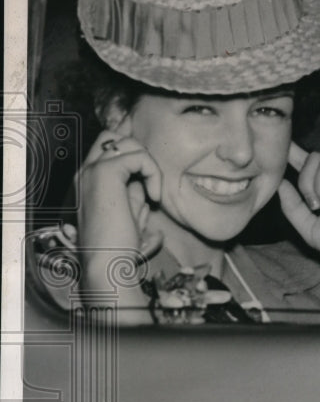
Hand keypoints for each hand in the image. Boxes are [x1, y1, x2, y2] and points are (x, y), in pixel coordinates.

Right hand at [76, 132, 163, 307]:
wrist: (106, 264)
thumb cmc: (119, 247)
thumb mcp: (129, 215)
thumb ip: (134, 194)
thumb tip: (146, 182)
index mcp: (87, 181)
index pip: (108, 150)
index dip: (134, 160)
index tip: (148, 189)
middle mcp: (85, 172)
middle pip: (113, 137)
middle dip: (138, 152)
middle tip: (150, 182)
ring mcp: (92, 171)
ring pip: (127, 143)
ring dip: (148, 163)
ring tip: (153, 193)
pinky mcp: (105, 174)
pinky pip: (138, 156)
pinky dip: (153, 172)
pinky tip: (154, 198)